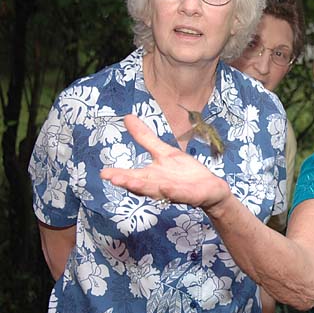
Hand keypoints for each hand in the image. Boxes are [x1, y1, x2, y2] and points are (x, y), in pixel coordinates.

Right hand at [100, 115, 230, 208]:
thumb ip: (145, 138)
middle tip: (112, 179)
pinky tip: (167, 188)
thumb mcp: (164, 152)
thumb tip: (128, 117)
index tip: (104, 173)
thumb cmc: (184, 173)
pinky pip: (181, 194)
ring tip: (131, 183)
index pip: (133, 176)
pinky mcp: (191, 195)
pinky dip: (173, 192)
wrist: (209, 188)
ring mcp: (175, 191)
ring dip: (145, 188)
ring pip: (158, 190)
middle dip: (128, 182)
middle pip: (142, 185)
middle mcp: (160, 186)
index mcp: (152, 176)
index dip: (119, 175)